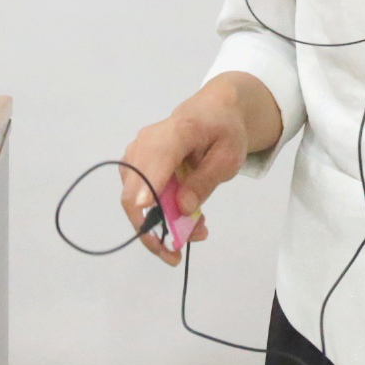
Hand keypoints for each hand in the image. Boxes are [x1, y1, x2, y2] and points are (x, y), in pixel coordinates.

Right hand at [118, 91, 246, 266]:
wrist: (213, 110)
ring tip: (195, 232)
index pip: (155, 161)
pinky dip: (158, 214)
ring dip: (158, 225)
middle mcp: (147, 142)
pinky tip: (185, 219)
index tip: (148, 215)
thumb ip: (205, 181)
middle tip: (176, 254)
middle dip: (153, 228)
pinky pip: (139, 197)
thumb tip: (182, 209)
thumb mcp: (229, 156)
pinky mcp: (135, 166)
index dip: (148, 190)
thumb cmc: (224, 130)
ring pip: (134, 201)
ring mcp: (137, 154)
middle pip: (135, 191)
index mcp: (177, 131)